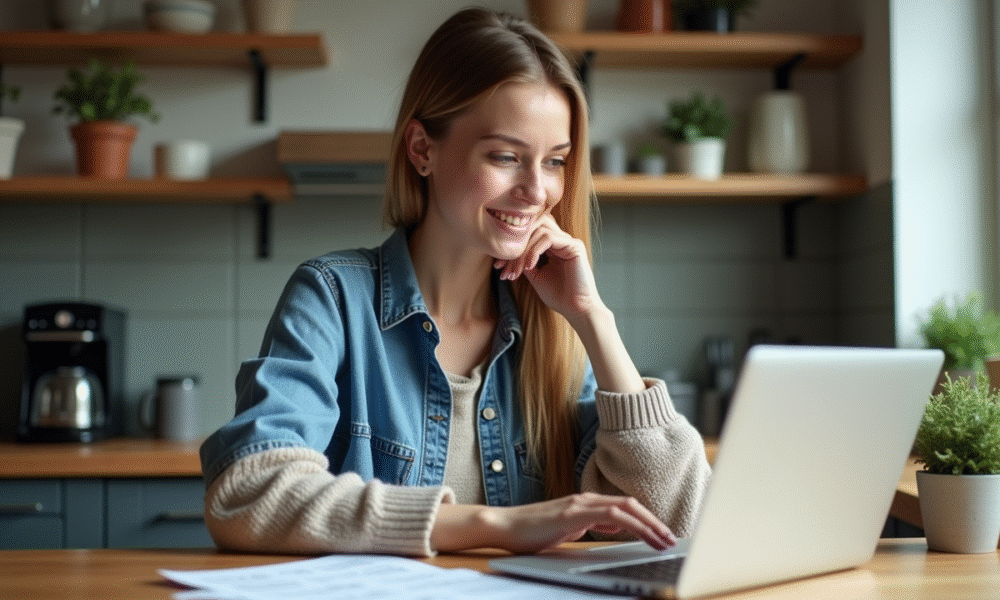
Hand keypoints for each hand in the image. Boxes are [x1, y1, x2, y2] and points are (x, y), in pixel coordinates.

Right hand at [432, 493, 676, 553]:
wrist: (504, 526)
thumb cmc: (532, 531)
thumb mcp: (568, 529)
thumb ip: (590, 524)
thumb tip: (614, 526)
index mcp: (586, 503)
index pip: (625, 507)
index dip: (647, 519)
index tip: (663, 534)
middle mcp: (586, 499)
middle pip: (631, 504)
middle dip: (655, 522)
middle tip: (672, 539)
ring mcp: (579, 504)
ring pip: (624, 508)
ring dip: (649, 524)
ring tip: (664, 540)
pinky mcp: (572, 513)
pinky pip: (610, 515)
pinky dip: (631, 523)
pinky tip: (642, 534)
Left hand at [494, 214, 599, 321]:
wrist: (576, 309)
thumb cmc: (558, 296)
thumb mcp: (534, 276)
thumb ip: (524, 261)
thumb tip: (508, 252)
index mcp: (552, 247)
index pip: (528, 236)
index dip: (511, 249)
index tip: (498, 266)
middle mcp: (560, 240)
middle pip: (532, 228)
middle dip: (514, 247)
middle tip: (501, 266)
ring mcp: (568, 241)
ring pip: (538, 232)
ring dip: (522, 252)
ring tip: (516, 271)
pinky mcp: (574, 245)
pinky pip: (548, 238)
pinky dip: (534, 251)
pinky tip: (529, 266)